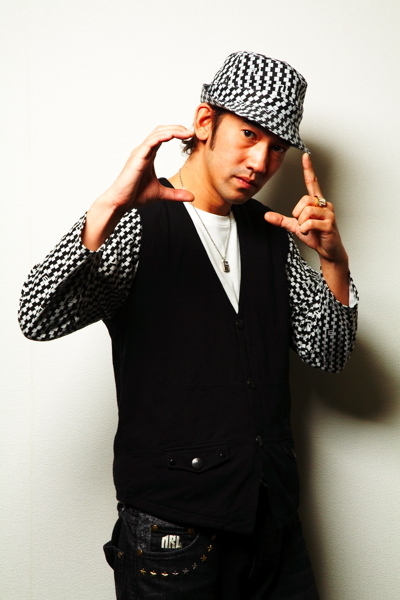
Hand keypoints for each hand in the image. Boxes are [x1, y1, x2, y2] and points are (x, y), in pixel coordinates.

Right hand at [83, 125, 194, 249]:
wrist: (121, 202)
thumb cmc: (135, 195)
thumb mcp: (161, 193)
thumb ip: (176, 194)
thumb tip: (192, 197)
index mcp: (149, 155)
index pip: (163, 137)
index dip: (177, 133)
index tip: (190, 136)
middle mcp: (144, 151)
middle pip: (161, 131)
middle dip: (177, 128)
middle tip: (191, 132)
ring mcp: (139, 153)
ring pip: (156, 133)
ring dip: (172, 130)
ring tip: (186, 133)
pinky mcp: (137, 157)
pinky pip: (150, 142)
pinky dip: (162, 137)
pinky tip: (172, 136)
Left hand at [264, 153, 346, 263]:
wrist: (328, 250)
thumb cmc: (315, 235)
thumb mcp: (295, 227)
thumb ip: (282, 220)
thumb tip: (266, 216)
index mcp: (316, 202)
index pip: (312, 182)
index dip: (308, 169)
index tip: (305, 156)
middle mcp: (324, 204)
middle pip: (305, 200)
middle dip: (298, 214)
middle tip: (301, 223)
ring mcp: (328, 213)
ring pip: (307, 212)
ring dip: (301, 224)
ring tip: (307, 229)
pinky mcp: (330, 224)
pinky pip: (310, 222)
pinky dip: (305, 229)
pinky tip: (309, 232)